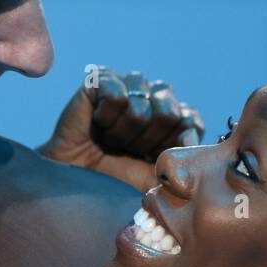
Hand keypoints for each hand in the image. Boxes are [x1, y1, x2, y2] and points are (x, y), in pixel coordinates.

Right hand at [37, 66, 203, 191]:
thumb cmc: (117, 183)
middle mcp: (153, 98)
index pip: (190, 120)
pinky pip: (117, 96)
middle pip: (169, 111)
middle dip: (147, 141)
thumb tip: (190, 136)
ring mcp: (128, 86)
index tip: (153, 161)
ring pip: (142, 103)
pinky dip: (106, 118)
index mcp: (173, 119)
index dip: (172, 144)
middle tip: (128, 151)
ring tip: (111, 140)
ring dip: (125, 131)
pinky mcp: (101, 81)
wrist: (76, 186)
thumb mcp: (160, 179)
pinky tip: (97, 124)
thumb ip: (184, 160)